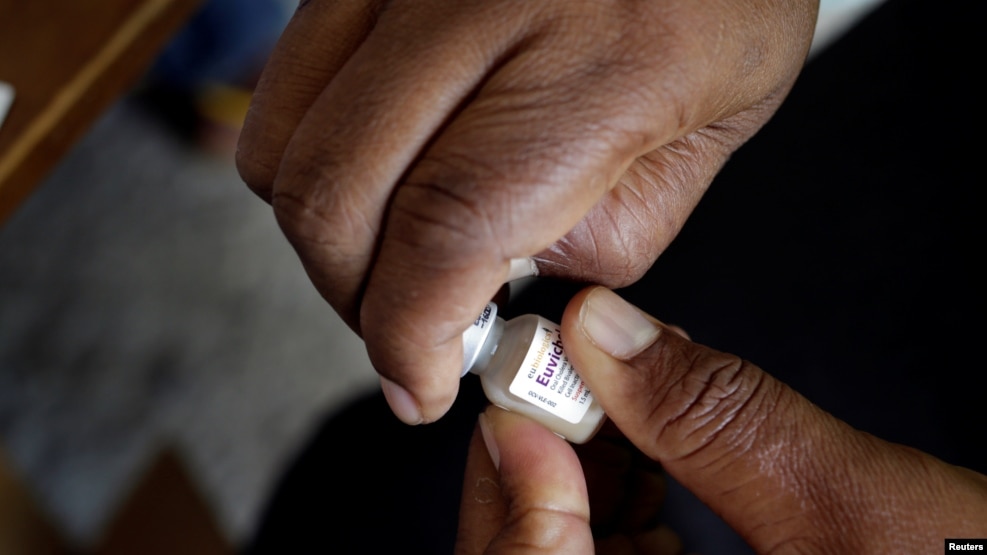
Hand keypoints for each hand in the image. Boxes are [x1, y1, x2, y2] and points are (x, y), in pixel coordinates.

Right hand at [236, 0, 819, 423]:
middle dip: (355, 299)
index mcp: (605, 57)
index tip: (420, 383)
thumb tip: (491, 293)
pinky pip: (286, 83)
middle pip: (334, 190)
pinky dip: (311, 157)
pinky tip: (380, 173)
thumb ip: (605, 239)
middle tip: (409, 330)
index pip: (448, 226)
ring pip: (281, 139)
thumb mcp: (707, 142)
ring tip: (393, 251)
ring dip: (322, 232)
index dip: (410, 333)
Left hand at [458, 287, 986, 552]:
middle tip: (566, 392)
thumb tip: (608, 332)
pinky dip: (622, 516)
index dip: (514, 500)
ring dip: (582, 489)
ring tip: (613, 412)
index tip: (521, 410)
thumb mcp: (854, 504)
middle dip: (543, 480)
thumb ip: (719, 418)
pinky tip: (650, 467)